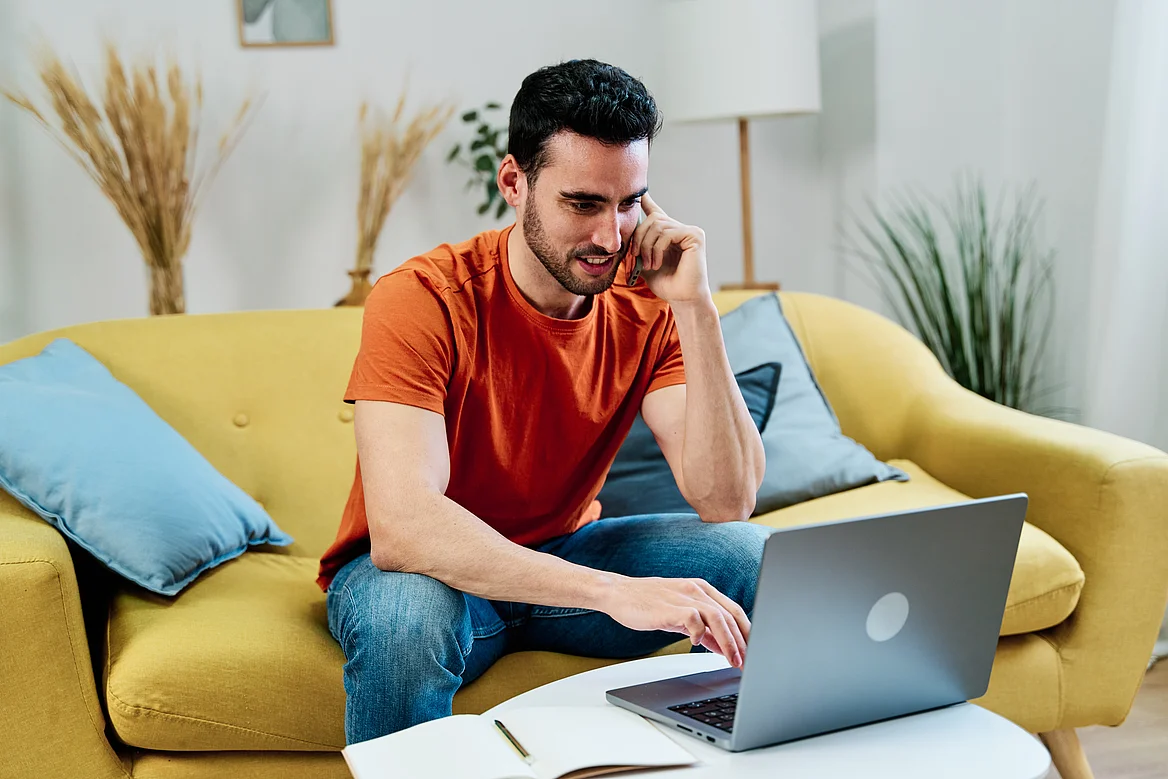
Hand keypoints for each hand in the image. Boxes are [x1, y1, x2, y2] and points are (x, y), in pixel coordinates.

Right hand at [598, 575, 749, 667]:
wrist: (618, 593)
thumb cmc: (648, 604)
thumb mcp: (681, 615)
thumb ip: (703, 628)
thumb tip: (724, 647)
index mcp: (703, 590)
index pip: (735, 611)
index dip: (748, 633)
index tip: (755, 653)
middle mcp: (697, 590)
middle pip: (731, 615)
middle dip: (743, 642)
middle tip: (748, 664)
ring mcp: (684, 596)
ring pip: (718, 618)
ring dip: (729, 642)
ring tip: (734, 661)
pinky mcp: (670, 606)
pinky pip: (694, 619)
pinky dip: (700, 633)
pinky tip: (697, 644)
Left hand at [630, 194, 711, 304]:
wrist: (682, 299)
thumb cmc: (666, 284)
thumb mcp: (644, 263)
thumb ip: (637, 247)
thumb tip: (624, 234)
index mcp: (669, 234)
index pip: (656, 212)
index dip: (646, 202)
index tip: (638, 193)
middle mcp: (680, 229)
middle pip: (652, 220)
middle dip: (639, 238)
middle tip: (635, 257)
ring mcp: (689, 231)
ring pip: (658, 226)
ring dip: (647, 246)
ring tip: (647, 264)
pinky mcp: (695, 236)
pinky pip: (668, 233)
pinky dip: (657, 249)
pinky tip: (656, 263)